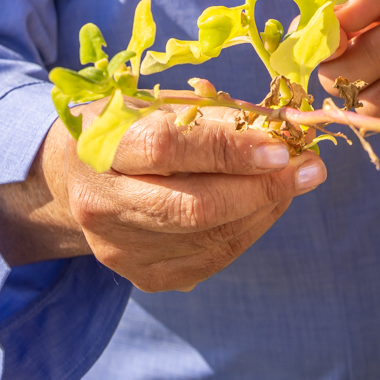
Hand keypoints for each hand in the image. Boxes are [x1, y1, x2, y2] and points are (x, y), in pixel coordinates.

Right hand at [0, 106, 325, 291]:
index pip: (168, 151)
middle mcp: (103, 204)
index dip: (228, 150)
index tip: (280, 145)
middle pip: (193, 207)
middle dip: (261, 188)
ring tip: (295, 181)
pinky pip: (210, 260)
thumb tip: (283, 124)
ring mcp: (120, 248)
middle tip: (308, 168)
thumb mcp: (154, 103)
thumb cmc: (124, 125)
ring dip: (264, 209)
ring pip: (209, 239)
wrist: (71, 179)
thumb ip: (212, 114)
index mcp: (101, 146)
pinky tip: (266, 204)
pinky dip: (248, 231)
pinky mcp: (142, 276)